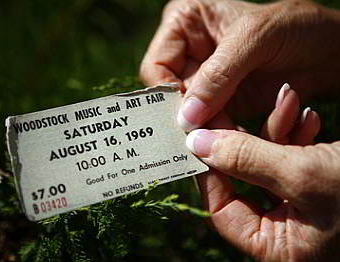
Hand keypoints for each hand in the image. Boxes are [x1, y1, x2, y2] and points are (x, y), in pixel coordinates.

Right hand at [140, 0, 339, 129]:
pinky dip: (226, 135)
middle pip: (172, 95)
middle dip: (191, 120)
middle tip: (204, 144)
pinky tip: (241, 141)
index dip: (168, 96)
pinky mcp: (224, 101)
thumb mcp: (255, 39)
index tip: (187, 119)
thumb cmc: (296, 26)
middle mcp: (189, 52)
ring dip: (211, 132)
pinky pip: (213, 124)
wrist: (332, 48)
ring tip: (229, 145)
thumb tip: (186, 118)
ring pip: (192, 115)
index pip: (156, 67)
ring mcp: (207, 80)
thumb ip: (218, 75)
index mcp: (185, 24)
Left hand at [187, 84, 339, 260]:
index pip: (222, 209)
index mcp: (277, 246)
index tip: (200, 136)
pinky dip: (298, 135)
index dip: (208, 171)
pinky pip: (294, 159)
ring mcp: (302, 207)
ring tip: (289, 99)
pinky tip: (308, 114)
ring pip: (269, 164)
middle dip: (246, 140)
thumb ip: (245, 160)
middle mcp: (286, 231)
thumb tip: (196, 145)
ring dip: (276, 130)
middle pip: (244, 181)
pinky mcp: (317, 186)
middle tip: (232, 108)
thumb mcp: (303, 175)